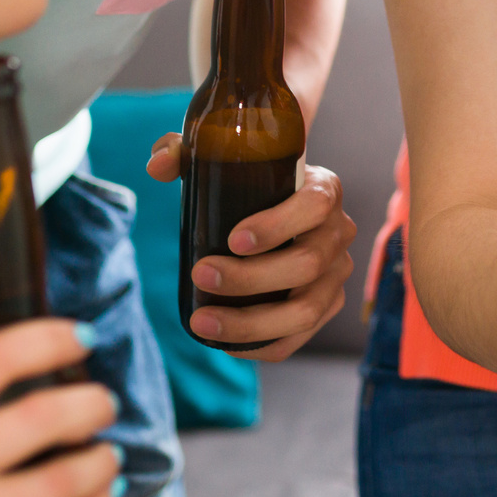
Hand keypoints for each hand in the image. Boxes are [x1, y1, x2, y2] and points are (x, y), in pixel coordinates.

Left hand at [147, 134, 356, 359]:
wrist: (273, 207)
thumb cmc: (246, 182)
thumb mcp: (217, 159)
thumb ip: (182, 151)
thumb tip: (158, 167)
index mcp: (324, 189)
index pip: (315, 205)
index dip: (279, 225)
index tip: (233, 239)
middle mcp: (339, 233)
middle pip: (307, 264)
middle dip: (251, 278)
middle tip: (201, 274)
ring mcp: (336, 275)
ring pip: (306, 310)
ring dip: (252, 322)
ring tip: (202, 321)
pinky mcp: (326, 307)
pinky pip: (300, 337)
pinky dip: (263, 345)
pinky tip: (224, 344)